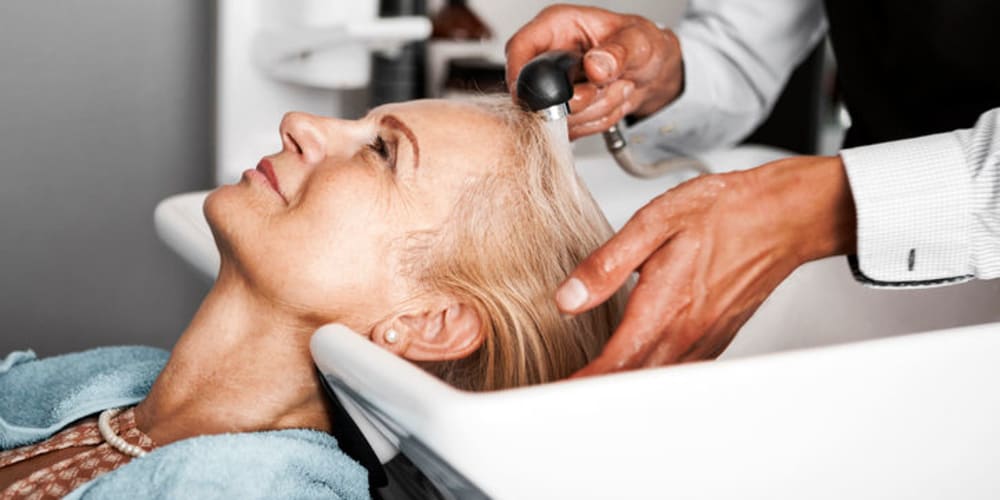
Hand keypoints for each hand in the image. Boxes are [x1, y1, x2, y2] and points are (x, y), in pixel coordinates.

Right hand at [505, 5, 683, 139]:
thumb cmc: (643, 45)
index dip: (520, 73)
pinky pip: (570, 130)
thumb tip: (595, 65)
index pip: (519, 47)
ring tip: (616, 89)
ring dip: (593, 111)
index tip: (540, 95)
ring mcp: (554, 86)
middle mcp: (549, 56)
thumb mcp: (638, 41)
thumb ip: (618, 52)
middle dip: (577, 100)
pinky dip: (595, 122)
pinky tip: (609, 102)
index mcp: (557, 26)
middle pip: (536, 92)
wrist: (653, 72)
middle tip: (604, 87)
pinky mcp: (561, 111)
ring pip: (557, 116)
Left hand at [556, 156, 856, 375]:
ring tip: (584, 385)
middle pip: (629, 385)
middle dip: (590, 393)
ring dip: (619, 389)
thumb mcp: (654, 222)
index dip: (578, 386)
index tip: (549, 391)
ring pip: (654, 384)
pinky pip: (676, 373)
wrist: (782, 215)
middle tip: (556, 390)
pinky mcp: (714, 340)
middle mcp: (685, 336)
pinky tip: (631, 368)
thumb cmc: (725, 213)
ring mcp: (703, 342)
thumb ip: (606, 265)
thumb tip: (568, 298)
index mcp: (663, 310)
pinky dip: (647, 379)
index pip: (612, 367)